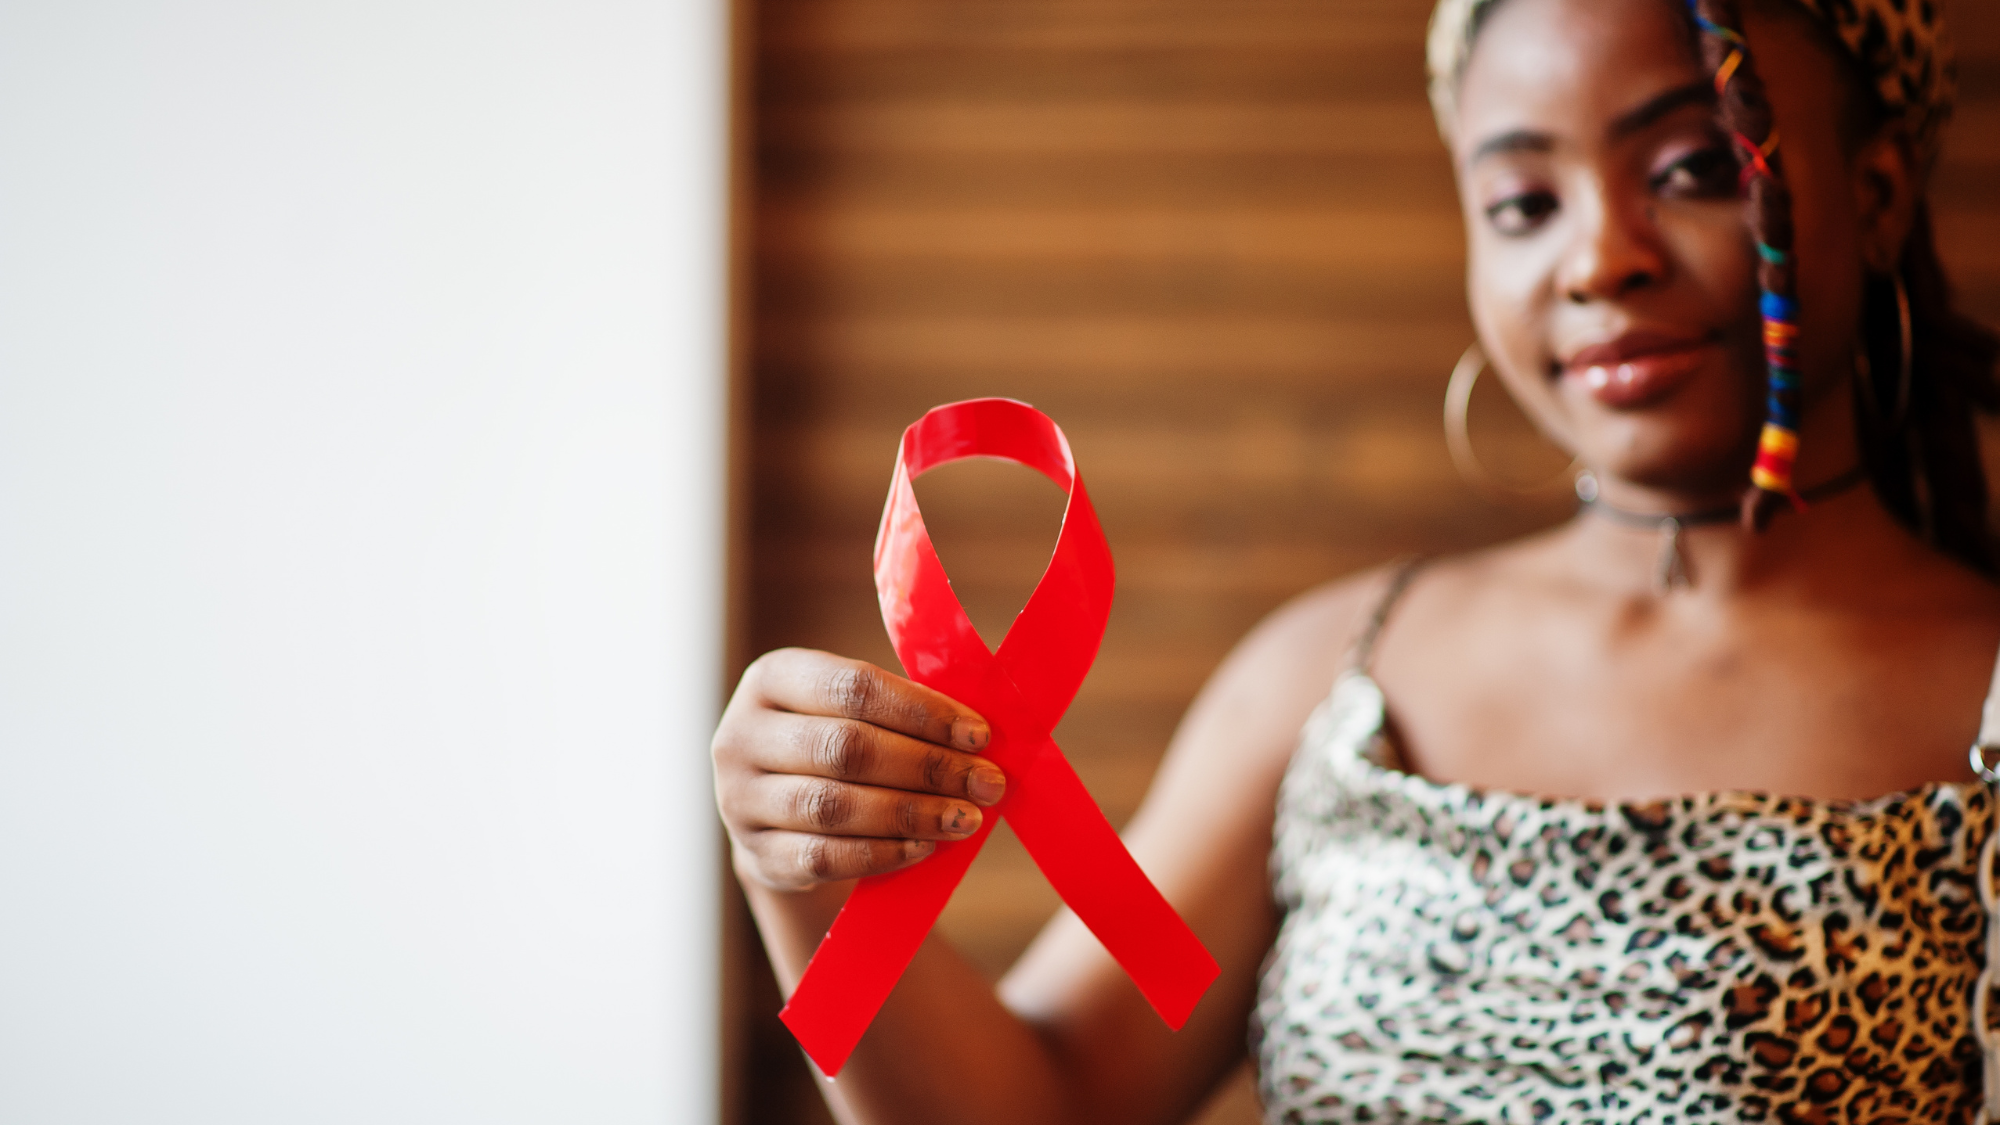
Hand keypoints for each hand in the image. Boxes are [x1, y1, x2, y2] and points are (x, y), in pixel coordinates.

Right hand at [714, 648, 1004, 891]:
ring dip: (912, 813)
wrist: (777, 813)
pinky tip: (923, 848)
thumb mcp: (852, 711)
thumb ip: (905, 709)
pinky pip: (824, 858)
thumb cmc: (835, 744)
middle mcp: (742, 735)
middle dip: (927, 766)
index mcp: (772, 678)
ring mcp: (740, 799)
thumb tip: (978, 734)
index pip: (853, 686)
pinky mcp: (757, 855)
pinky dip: (881, 853)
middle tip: (986, 784)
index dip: (922, 711)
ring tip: (965, 818)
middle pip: (846, 747)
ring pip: (834, 806)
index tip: (979, 735)